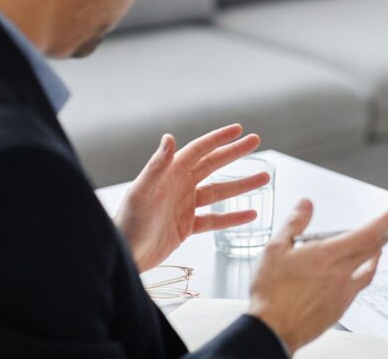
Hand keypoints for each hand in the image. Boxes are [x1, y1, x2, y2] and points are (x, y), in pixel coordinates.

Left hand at [115, 124, 269, 271]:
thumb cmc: (127, 225)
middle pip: (213, 165)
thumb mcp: (141, 193)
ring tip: (265, 178)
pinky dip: (233, 217)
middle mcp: (179, 186)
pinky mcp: (187, 227)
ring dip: (242, 185)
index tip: (238, 130)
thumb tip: (169, 137)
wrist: (123, 257)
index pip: (199, 150)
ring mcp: (185, 206)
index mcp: (169, 174)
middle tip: (255, 141)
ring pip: (219, 192)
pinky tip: (251, 214)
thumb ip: (156, 166)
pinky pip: (215, 219)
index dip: (219, 139)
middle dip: (235, 153)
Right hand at [249, 201, 387, 353]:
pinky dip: (361, 276)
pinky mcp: (339, 308)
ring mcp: (343, 293)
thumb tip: (305, 205)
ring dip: (376, 256)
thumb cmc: (271, 293)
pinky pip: (358, 288)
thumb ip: (294, 223)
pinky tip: (355, 276)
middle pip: (373, 251)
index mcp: (328, 256)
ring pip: (369, 271)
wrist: (272, 330)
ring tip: (378, 249)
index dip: (385, 221)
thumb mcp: (275, 249)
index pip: (367, 234)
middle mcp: (341, 274)